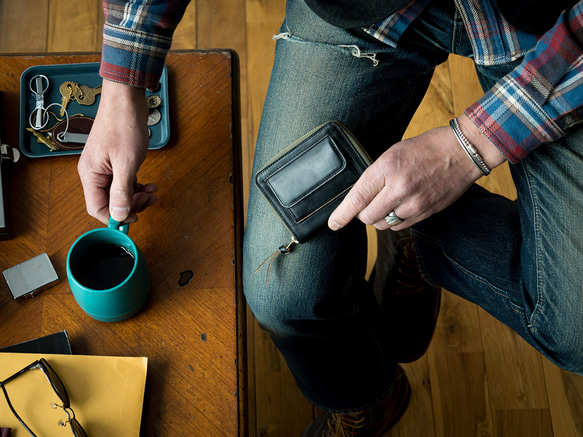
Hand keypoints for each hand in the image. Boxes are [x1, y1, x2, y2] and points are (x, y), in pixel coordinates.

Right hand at [78, 79, 157, 224]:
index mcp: (90, 175)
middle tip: (148, 200)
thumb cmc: (123, 125)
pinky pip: (123, 182)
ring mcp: (104, 167)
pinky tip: (149, 184)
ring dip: (137, 196)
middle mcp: (94, 173)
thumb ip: (122, 192)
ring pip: (119, 193)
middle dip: (131, 205)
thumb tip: (119, 215)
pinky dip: (137, 186)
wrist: (127, 99)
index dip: (116, 217)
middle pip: (109, 203)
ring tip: (152, 192)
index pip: (97, 209)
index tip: (135, 217)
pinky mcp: (114, 162)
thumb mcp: (126, 163)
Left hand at [328, 115, 505, 230]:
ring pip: (383, 225)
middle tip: (370, 202)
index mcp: (386, 167)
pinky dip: (395, 220)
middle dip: (363, 214)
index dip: (342, 214)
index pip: (357, 198)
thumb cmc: (425, 148)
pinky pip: (399, 226)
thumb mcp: (393, 153)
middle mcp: (399, 188)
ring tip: (390, 200)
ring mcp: (413, 203)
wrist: (462, 152)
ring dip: (380, 218)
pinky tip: (402, 205)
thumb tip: (359, 198)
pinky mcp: (425, 213)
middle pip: (367, 217)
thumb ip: (375, 176)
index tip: (334, 223)